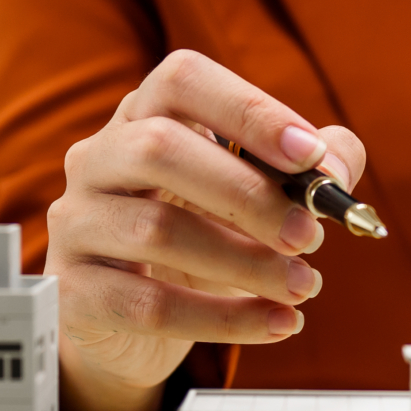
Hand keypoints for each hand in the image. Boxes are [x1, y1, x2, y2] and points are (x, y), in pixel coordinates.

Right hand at [48, 50, 365, 410]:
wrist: (131, 328)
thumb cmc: (199, 244)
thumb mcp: (255, 200)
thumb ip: (305, 173)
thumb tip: (336, 169)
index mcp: (142, 118)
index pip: (181, 81)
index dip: (248, 110)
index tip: (309, 155)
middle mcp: (96, 160)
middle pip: (157, 149)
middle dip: (247, 194)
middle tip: (310, 236)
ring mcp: (75, 224)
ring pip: (154, 231)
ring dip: (244, 262)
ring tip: (303, 286)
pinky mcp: (75, 292)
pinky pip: (149, 305)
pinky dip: (224, 318)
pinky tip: (276, 323)